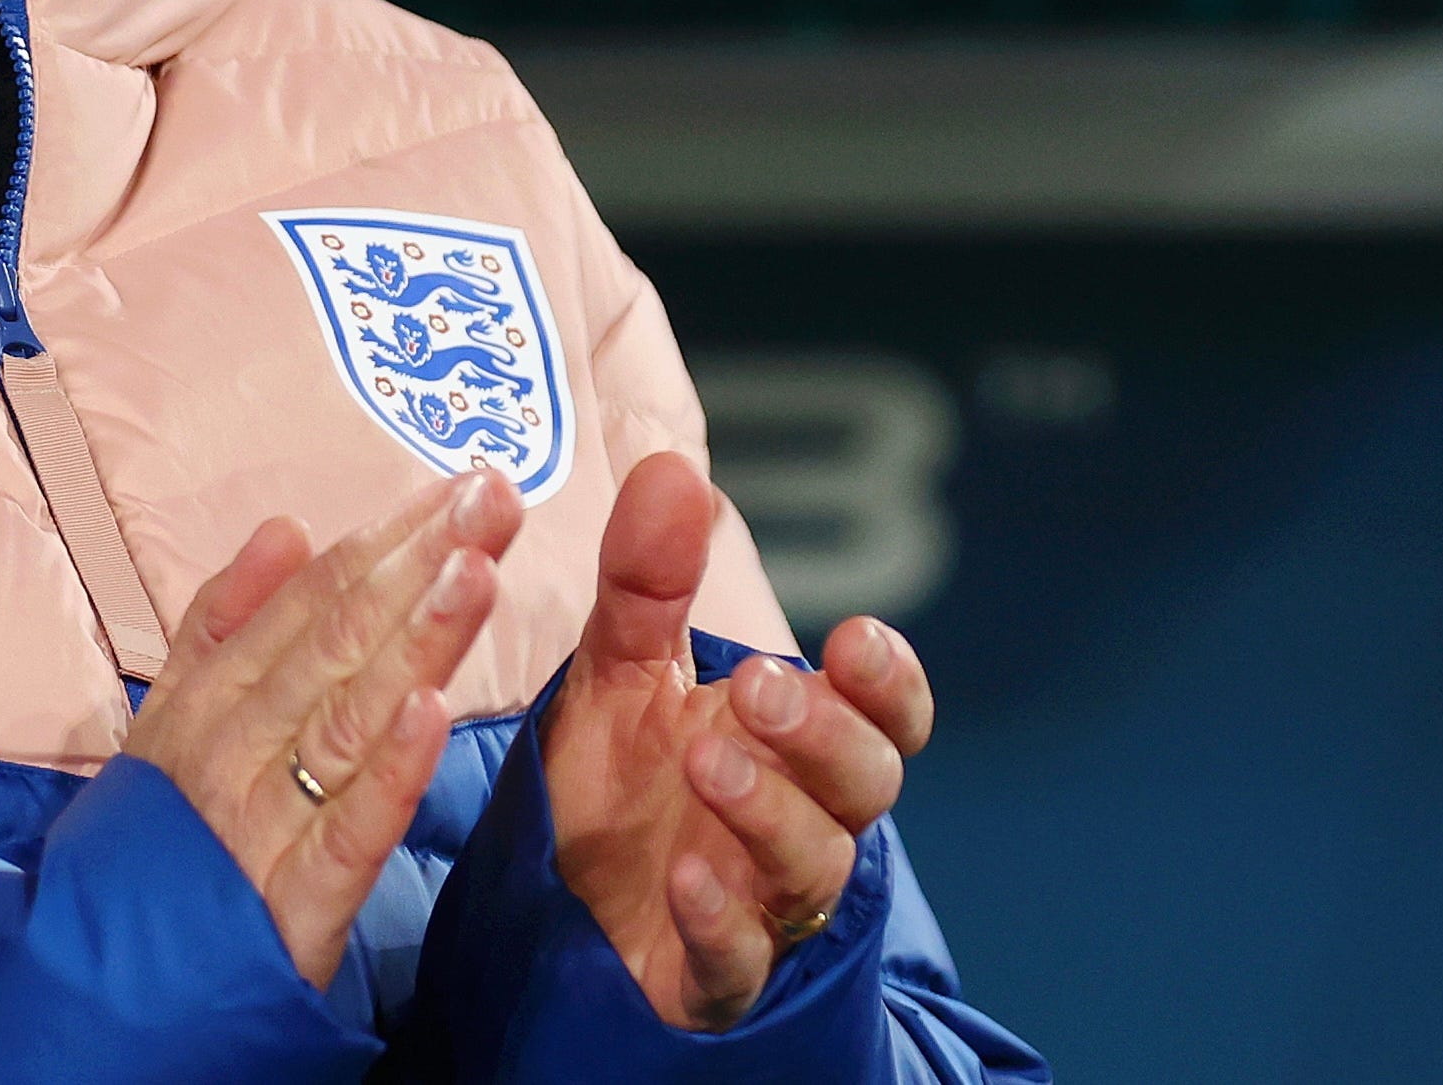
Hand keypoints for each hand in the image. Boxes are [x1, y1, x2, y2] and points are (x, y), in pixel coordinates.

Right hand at [125, 472, 522, 985]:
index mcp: (214, 698)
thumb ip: (223, 623)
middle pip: (339, 641)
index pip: (314, 601)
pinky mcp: (293, 905)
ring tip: (478, 570)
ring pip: (350, 717)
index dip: (389, 540)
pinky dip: (386, 772)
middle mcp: (237, 746)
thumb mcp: (167, 719)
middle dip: (420, 565)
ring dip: (416, 641)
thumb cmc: (150, 839)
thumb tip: (288, 529)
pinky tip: (430, 713)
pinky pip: (347, 830)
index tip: (460, 484)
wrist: (93, 982)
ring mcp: (263, 822)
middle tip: (492, 496)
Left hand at [540, 453, 934, 1030]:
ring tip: (708, 762)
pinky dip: (722, 922)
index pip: (885, 716)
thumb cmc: (620, 777)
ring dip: (770, 812)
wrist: (553, 899)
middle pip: (864, 784)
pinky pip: (738, 960)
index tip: (856, 640)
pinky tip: (686, 877)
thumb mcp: (619, 667)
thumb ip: (649, 579)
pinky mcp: (711, 976)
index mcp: (798, 742)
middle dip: (824, 735)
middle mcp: (800, 822)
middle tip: (760, 690)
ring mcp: (763, 904)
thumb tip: (671, 466)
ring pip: (812, 867)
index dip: (889, 682)